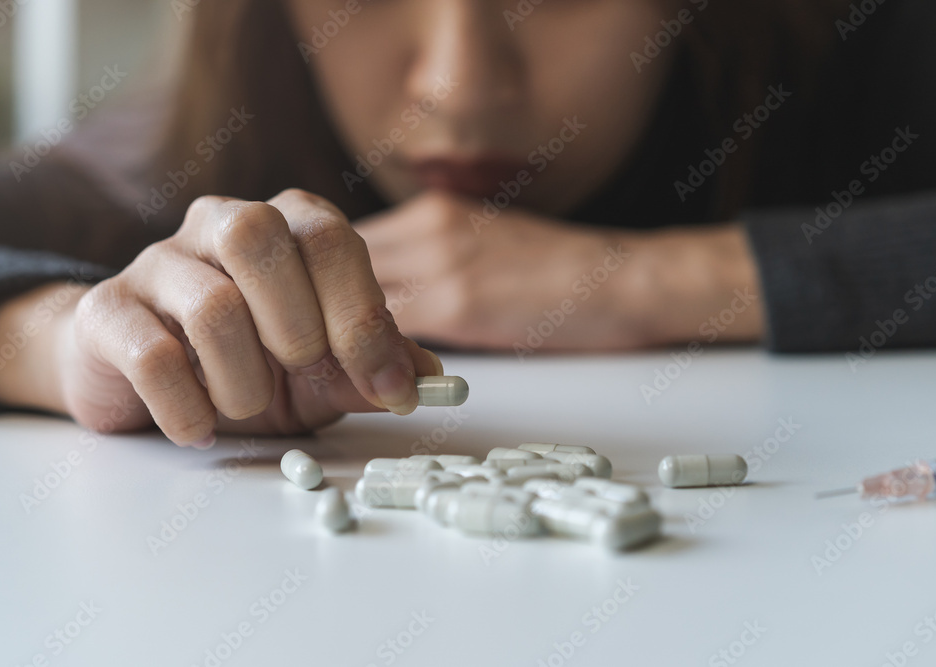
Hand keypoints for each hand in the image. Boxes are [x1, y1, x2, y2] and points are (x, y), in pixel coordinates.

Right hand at [0, 190, 441, 445]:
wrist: (140, 374)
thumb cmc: (243, 362)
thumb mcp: (320, 369)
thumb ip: (371, 366)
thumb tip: (432, 378)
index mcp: (283, 226)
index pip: (332, 240)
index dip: (364, 317)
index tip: (390, 387)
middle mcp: (218, 225)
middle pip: (257, 236)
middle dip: (297, 323)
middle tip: (300, 372)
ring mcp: (157, 263)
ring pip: (211, 304)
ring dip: (244, 379)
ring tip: (246, 407)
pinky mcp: (108, 311)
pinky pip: (154, 355)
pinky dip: (189, 406)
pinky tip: (199, 428)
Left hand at [355, 191, 764, 350]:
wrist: (621, 279)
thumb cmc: (561, 270)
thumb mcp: (485, 240)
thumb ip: (435, 257)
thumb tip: (391, 294)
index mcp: (433, 210)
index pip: (347, 245)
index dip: (325, 285)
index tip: (319, 315)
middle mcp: (427, 228)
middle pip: (336, 267)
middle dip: (319, 308)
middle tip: (315, 346)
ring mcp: (439, 263)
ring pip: (350, 298)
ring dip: (337, 335)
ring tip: (336, 368)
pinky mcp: (457, 305)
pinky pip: (384, 332)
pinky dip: (367, 356)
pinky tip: (371, 377)